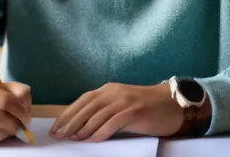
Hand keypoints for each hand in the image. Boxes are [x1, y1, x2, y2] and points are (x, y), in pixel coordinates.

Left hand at [50, 83, 183, 141]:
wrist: (173, 104)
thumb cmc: (147, 108)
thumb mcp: (122, 105)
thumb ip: (104, 111)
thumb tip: (81, 127)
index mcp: (109, 90)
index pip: (83, 101)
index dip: (68, 114)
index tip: (56, 127)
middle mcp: (114, 92)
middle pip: (87, 107)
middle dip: (70, 122)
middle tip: (59, 135)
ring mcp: (124, 101)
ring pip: (98, 115)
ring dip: (84, 128)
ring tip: (74, 139)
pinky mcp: (134, 111)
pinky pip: (113, 122)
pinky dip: (102, 132)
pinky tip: (94, 140)